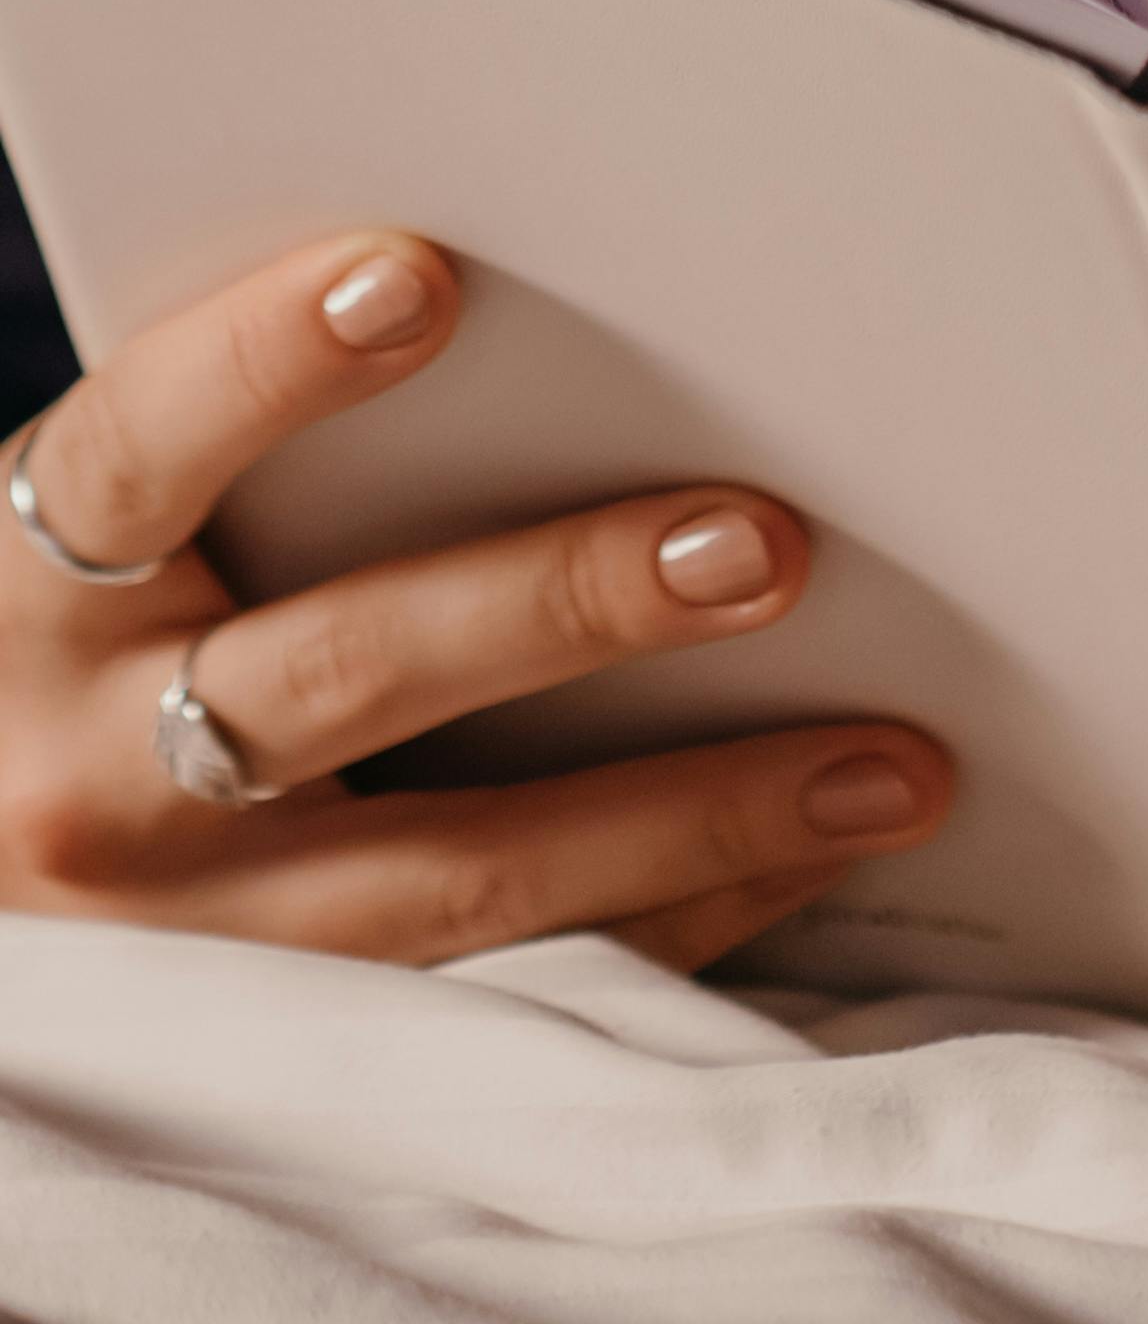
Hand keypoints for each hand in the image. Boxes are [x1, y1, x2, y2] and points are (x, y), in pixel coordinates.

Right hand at [1, 229, 952, 970]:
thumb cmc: (80, 653)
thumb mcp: (95, 550)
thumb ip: (249, 452)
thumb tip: (504, 298)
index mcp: (34, 599)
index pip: (143, 451)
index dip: (268, 364)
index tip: (420, 275)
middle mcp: (91, 782)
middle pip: (342, 678)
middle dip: (564, 605)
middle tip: (766, 542)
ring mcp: (194, 946)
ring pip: (458, 880)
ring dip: (693, 809)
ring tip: (884, 756)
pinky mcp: (295, 1051)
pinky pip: (511, 993)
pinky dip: (680, 921)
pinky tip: (814, 852)